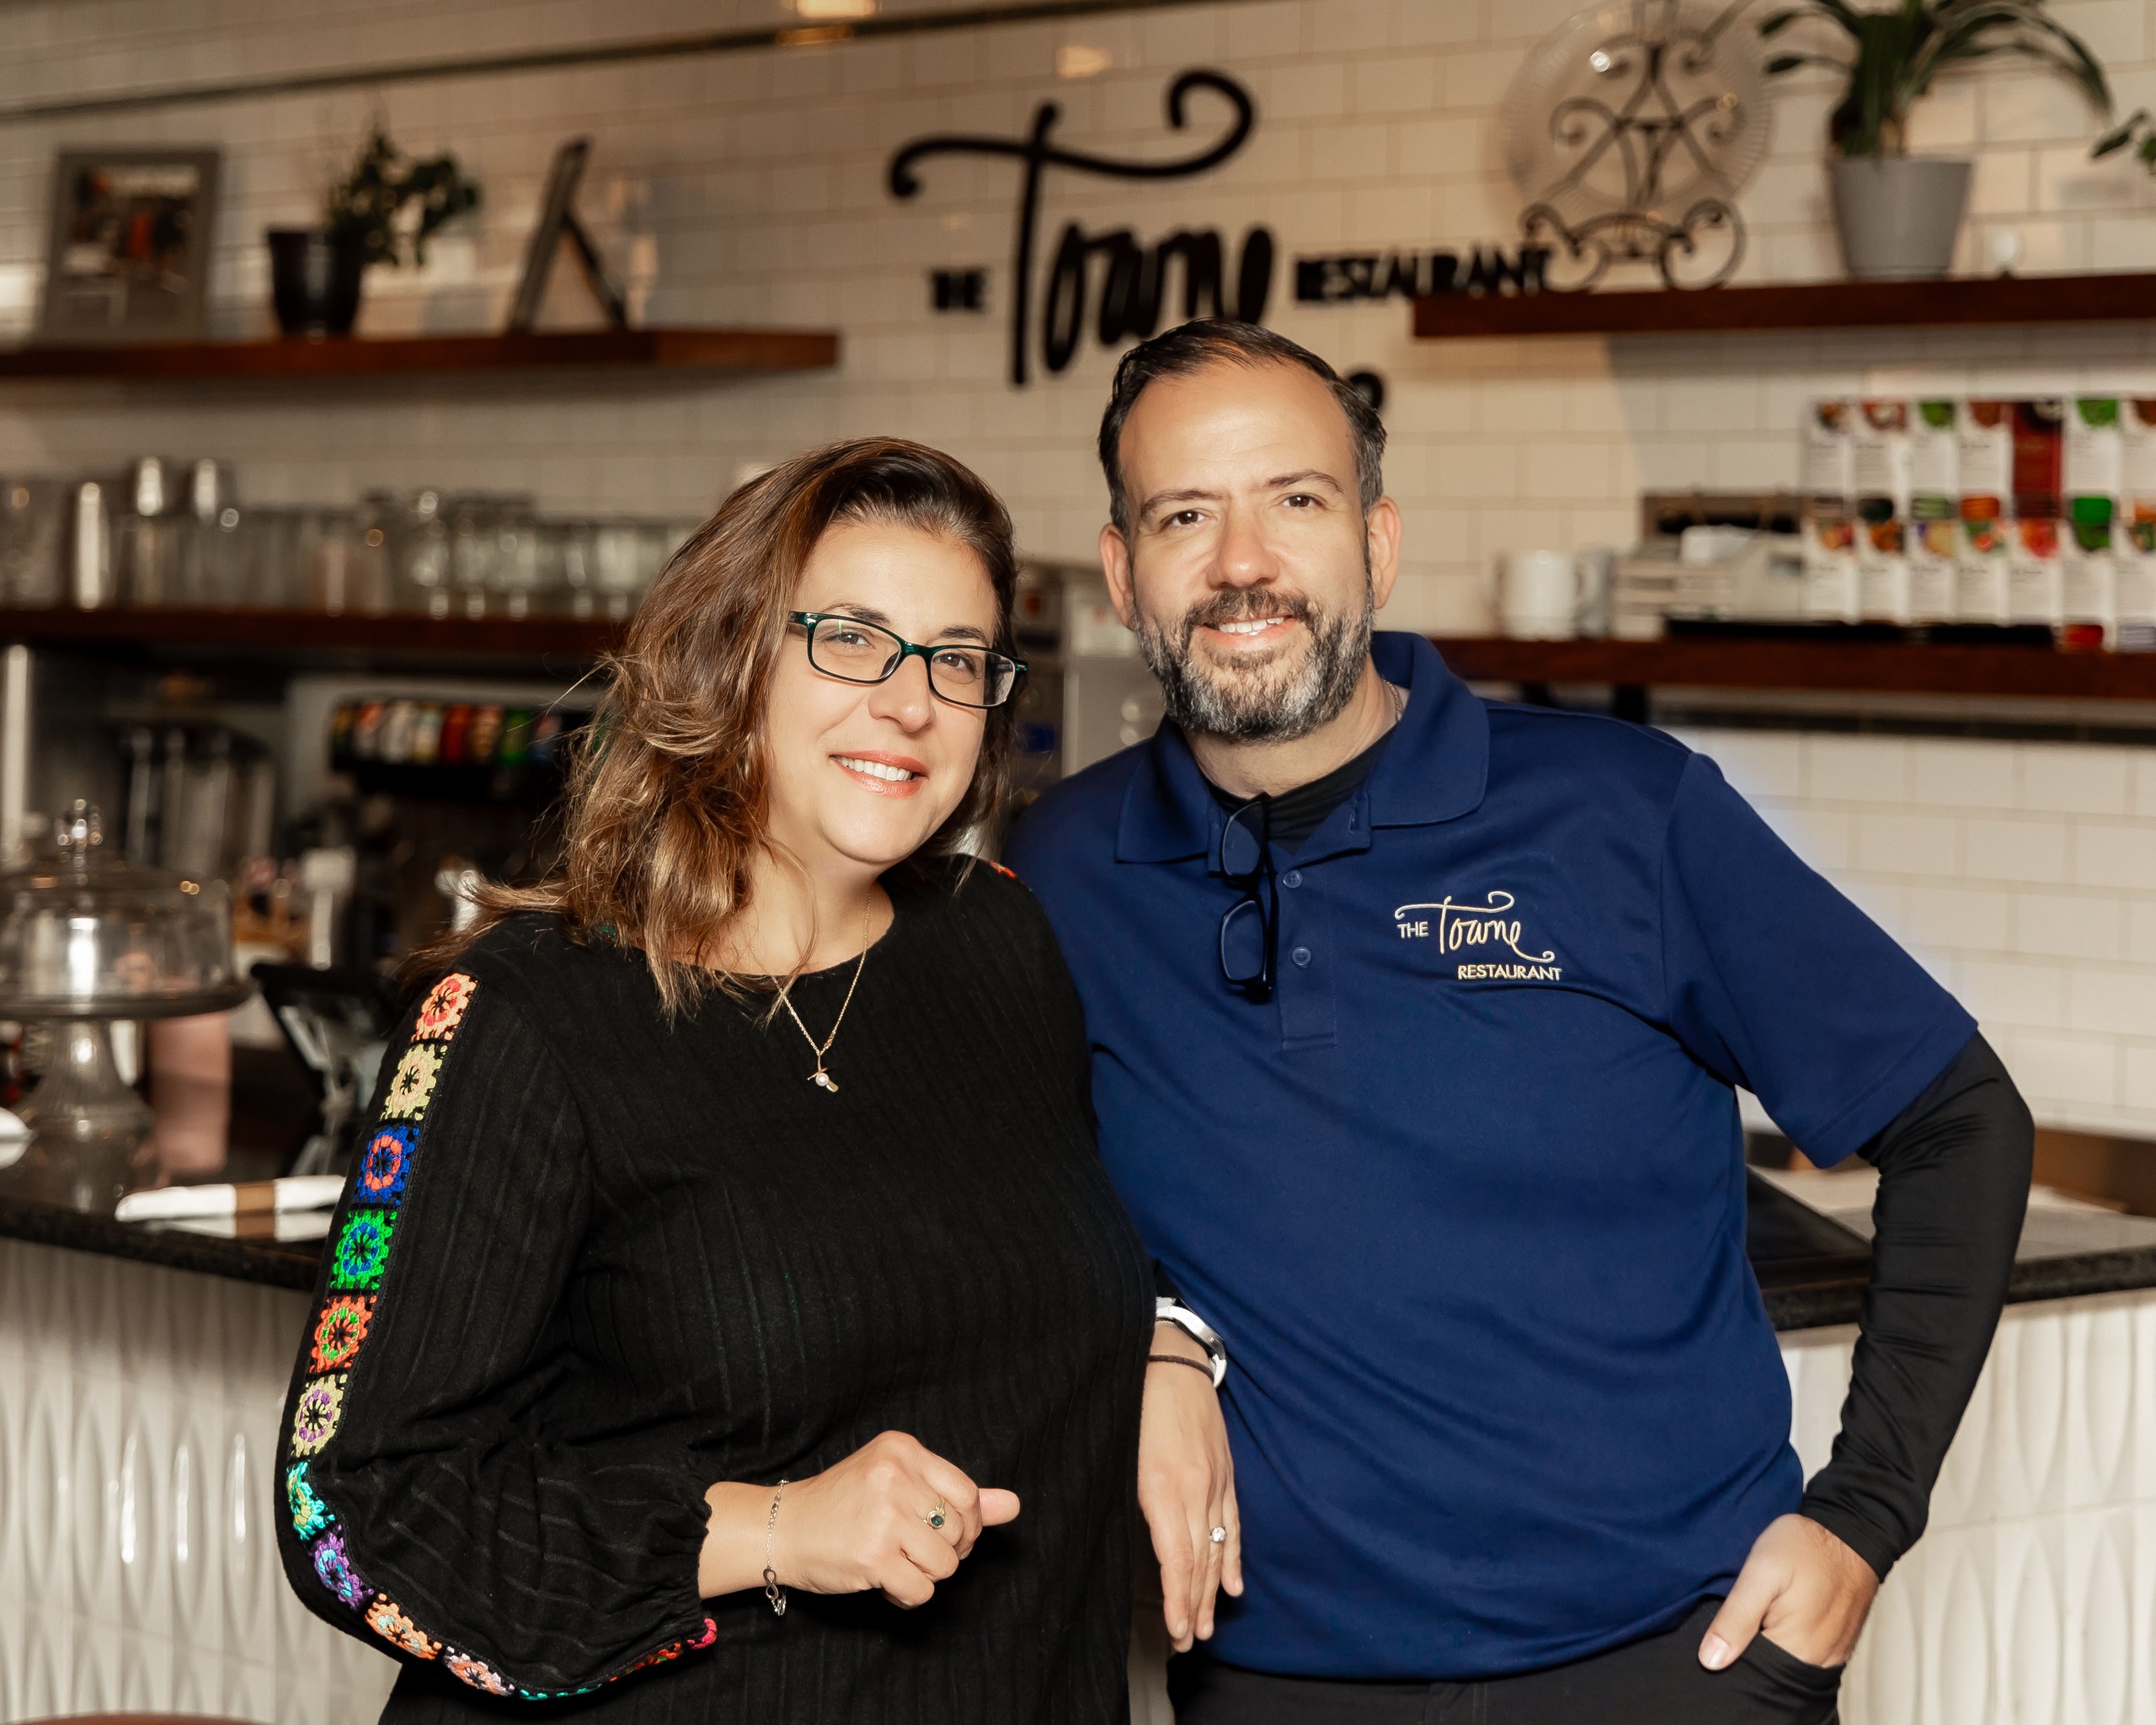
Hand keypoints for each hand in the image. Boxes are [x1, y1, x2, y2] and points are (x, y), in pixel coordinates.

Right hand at [700, 1431, 1018, 1608]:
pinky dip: (907, 1596)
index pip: (967, 1493)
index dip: (967, 1524)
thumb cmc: (843, 1506)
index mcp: (902, 1449)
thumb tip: (1013, 1505)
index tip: (945, 1535)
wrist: (783, 1528)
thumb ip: (956, 1495)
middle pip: (959, 1531)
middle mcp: (895, 1476)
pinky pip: (921, 1590)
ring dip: (924, 1575)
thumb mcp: (898, 1484)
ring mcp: (884, 1516)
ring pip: (945, 1564)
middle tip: (911, 1550)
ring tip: (895, 1564)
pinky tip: (885, 1582)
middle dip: (944, 1552)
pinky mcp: (873, 1556)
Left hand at [1139, 1323, 1241, 1651]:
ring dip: (1213, 1592)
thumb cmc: (1133, 1402)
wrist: (1170, 1359)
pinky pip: (1231, 1523)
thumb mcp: (1117, 1450)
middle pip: (1199, 1561)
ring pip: (1217, 1548)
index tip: (1177, 1632)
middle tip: (1188, 1643)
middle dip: (1194, 1606)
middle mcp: (1194, 1490)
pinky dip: (1233, 1557)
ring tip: (1208, 1627)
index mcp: (1162, 1487)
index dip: (1178, 1599)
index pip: (1177, 1558)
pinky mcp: (1224, 1473)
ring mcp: (1214, 1483)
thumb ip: (1129, 1497)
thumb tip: (1129, 1540)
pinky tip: (1234, 1585)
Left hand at [1699, 1514, 1878, 1670]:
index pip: (1750, 1673)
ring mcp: (1832, 1655)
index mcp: (1797, 1650)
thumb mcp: (1761, 1572)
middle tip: (1743, 1611)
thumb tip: (1711, 1660)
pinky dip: (1787, 1641)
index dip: (1729, 1652)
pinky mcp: (1838, 1644)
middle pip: (1770, 1672)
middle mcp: (1819, 1661)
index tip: (1722, 1627)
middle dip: (1748, 1649)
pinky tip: (1778, 1616)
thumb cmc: (1805, 1547)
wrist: (1851, 1529)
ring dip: (1768, 1644)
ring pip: (1786, 1663)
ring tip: (1760, 1611)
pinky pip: (1805, 1655)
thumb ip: (1736, 1618)